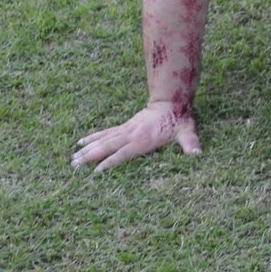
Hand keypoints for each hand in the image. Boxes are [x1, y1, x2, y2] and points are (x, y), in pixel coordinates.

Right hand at [72, 101, 200, 171]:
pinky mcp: (124, 126)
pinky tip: (81, 142)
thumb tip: (198, 154)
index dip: (111, 162)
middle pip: (107, 146)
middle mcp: (131, 134)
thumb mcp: (187, 131)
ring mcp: (126, 129)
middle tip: (74, 165)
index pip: (124, 153)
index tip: (96, 171)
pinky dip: (93, 137)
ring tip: (72, 157)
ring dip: (88, 149)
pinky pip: (105, 132)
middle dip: (91, 156)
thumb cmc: (179, 119)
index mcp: (143, 139)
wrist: (171, 100)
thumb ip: (191, 143)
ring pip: (103, 139)